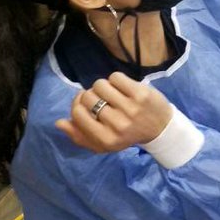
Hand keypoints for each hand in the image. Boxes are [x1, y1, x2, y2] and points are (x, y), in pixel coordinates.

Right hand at [56, 72, 172, 153]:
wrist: (161, 128)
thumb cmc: (126, 135)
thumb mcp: (103, 143)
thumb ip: (79, 136)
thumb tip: (59, 123)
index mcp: (106, 140)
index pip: (77, 114)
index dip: (77, 104)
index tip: (85, 104)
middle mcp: (117, 126)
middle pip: (87, 97)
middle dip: (91, 95)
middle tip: (101, 100)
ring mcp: (130, 109)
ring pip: (100, 85)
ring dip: (102, 86)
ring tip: (112, 94)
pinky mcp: (140, 94)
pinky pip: (115, 77)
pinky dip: (116, 80)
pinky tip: (122, 88)